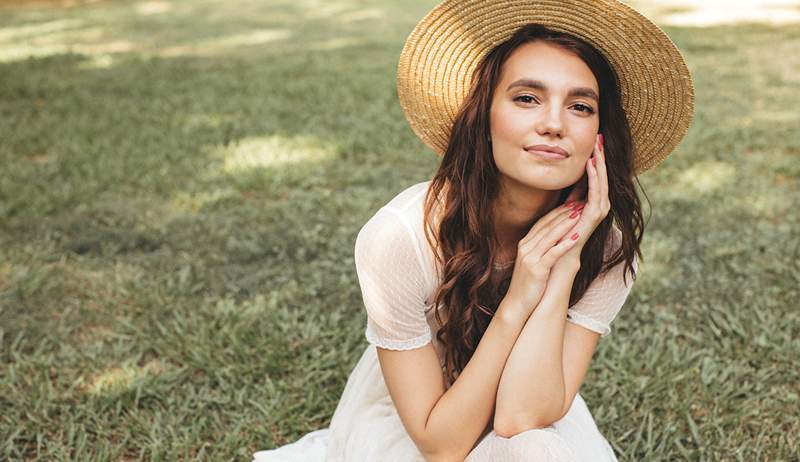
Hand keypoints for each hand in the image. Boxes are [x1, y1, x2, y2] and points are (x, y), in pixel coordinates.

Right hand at [503, 201, 583, 316]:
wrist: (517, 304)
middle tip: (579, 202)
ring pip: (550, 236)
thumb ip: (540, 248)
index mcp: (525, 244)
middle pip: (547, 226)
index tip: (572, 202)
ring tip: (580, 214)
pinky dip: (564, 245)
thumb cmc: (528, 284)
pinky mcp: (536, 269)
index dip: (558, 211)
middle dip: (564, 213)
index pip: (543, 222)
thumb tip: (554, 238)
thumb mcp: (532, 262)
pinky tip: (575, 238)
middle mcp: (525, 247)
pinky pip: (552, 254)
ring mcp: (530, 258)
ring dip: (565, 224)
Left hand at [556, 133, 610, 268]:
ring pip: (602, 181)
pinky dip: (594, 177)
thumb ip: (572, 193)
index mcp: (594, 202)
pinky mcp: (595, 215)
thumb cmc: (560, 234)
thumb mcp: (567, 207)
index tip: (594, 141)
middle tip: (599, 137)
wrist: (560, 256)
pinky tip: (590, 164)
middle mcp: (600, 205)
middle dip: (601, 156)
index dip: (596, 158)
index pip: (597, 176)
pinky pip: (596, 192)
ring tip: (596, 146)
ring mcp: (599, 210)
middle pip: (602, 175)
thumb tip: (572, 177)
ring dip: (599, 163)